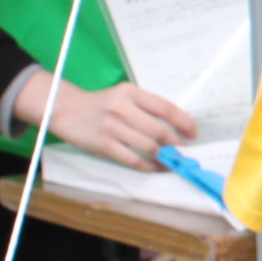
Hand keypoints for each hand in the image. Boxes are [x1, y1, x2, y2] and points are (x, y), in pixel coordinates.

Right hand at [17, 74, 197, 168]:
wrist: (68, 110)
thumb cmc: (103, 104)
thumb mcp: (124, 96)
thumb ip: (146, 107)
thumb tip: (177, 126)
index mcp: (131, 92)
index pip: (166, 108)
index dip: (184, 122)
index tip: (194, 132)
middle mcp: (122, 108)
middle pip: (159, 131)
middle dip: (177, 144)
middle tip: (184, 150)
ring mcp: (111, 128)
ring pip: (148, 147)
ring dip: (165, 157)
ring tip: (173, 160)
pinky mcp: (103, 145)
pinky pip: (133, 160)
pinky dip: (148, 166)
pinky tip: (156, 167)